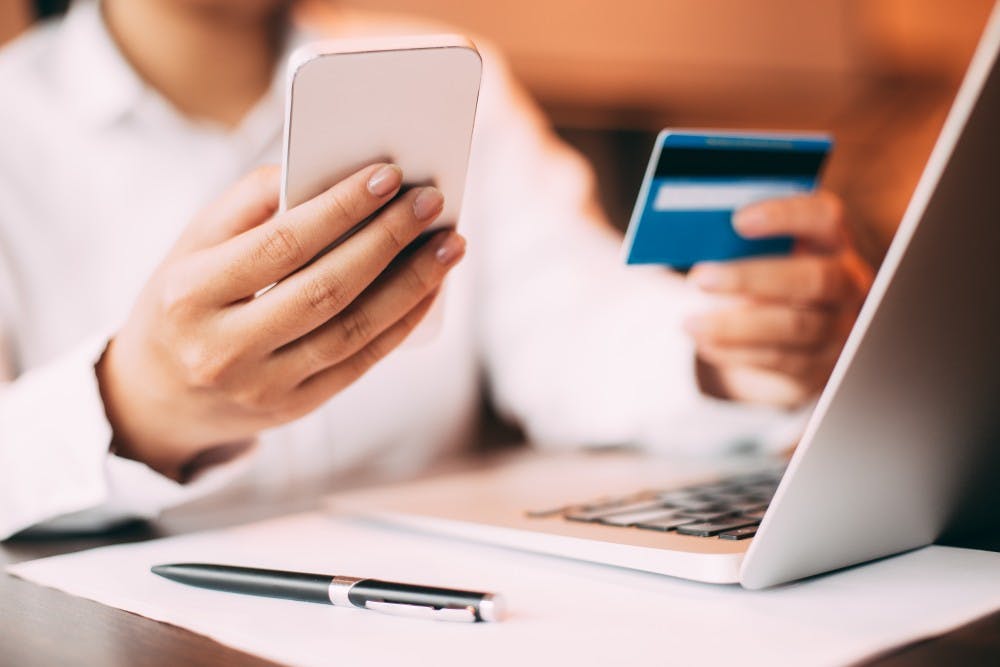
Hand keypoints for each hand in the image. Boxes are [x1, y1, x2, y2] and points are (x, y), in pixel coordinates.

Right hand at [97, 163, 464, 478]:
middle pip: (327, 289)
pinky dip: (403, 322)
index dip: (341, 209)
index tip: (390, 174)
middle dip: (388, 240)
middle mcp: (225, 348)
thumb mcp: (191, 247)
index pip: (281, 245)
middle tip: (432, 202)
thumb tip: (325, 170)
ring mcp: (263, 386)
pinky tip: (431, 288)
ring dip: (412, 284)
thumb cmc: (183, 302)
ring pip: (354, 330)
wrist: (157, 398)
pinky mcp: (295, 408)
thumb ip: (249, 204)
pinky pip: (361, 361)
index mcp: (191, 294)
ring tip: (450, 243)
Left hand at [685, 191, 872, 407]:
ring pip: (794, 326)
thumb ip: (741, 245)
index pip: (824, 217)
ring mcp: (840, 327)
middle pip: (813, 278)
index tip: (738, 220)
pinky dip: (737, 352)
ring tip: (690, 323)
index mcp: (832, 241)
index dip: (785, 216)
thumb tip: (698, 242)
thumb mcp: (761, 256)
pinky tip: (706, 343)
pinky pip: (780, 360)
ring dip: (734, 326)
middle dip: (751, 278)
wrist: (794, 338)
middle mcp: (847, 282)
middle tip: (699, 279)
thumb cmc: (767, 279)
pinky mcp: (821, 365)